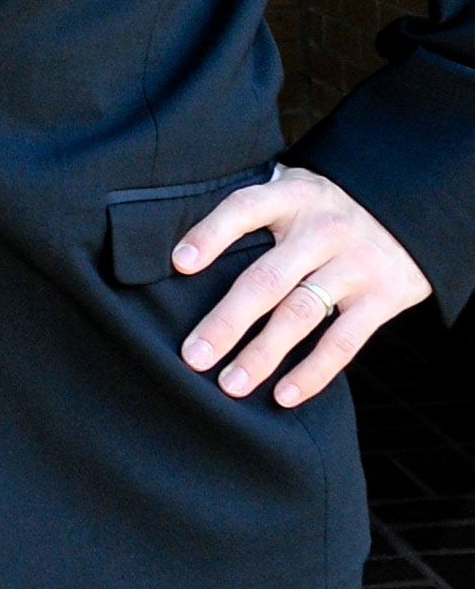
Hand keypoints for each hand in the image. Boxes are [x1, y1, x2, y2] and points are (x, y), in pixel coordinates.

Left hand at [173, 165, 431, 406]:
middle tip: (194, 356)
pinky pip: (343, 341)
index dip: (211, 234)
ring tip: (231, 384)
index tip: (179, 264)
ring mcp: (355, 263)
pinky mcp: (383, 296)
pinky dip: (313, 372)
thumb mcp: (294, 193)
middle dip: (228, 321)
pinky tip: (283, 395)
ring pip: (301, 314)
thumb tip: (184, 254)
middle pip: (268, 278)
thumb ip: (254, 214)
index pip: (245, 208)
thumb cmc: (327, 210)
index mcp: (293, 195)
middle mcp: (323, 228)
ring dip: (262, 354)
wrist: (409, 210)